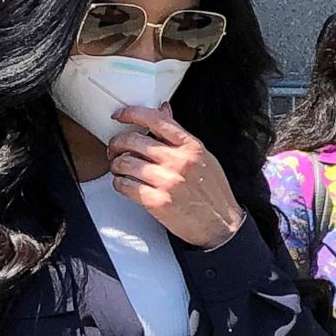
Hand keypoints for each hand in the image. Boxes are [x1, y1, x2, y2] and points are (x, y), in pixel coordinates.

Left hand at [107, 104, 244, 248]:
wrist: (221, 226)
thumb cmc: (213, 193)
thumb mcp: (203, 157)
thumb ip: (179, 135)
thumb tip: (163, 110)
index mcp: (190, 147)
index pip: (156, 120)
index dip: (132, 113)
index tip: (120, 115)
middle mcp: (178, 161)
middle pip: (134, 140)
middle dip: (117, 143)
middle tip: (114, 148)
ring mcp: (167, 181)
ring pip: (125, 162)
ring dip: (116, 164)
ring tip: (118, 168)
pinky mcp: (156, 202)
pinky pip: (126, 186)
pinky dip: (119, 183)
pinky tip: (123, 183)